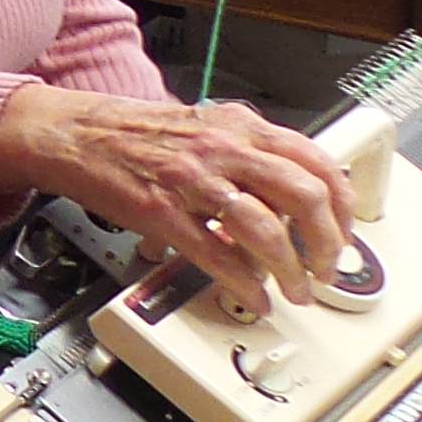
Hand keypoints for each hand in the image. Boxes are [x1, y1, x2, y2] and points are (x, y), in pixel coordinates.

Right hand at [0, 84, 351, 309]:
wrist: (76, 134)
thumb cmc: (138, 135)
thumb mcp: (208, 128)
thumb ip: (252, 154)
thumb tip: (295, 192)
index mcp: (240, 127)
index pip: (317, 162)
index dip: (343, 206)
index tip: (345, 232)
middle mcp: (224, 149)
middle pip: (304, 196)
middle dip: (327, 244)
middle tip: (326, 269)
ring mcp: (193, 181)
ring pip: (266, 229)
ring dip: (291, 270)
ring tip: (295, 290)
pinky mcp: (162, 212)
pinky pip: (216, 254)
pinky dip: (245, 283)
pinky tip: (254, 295)